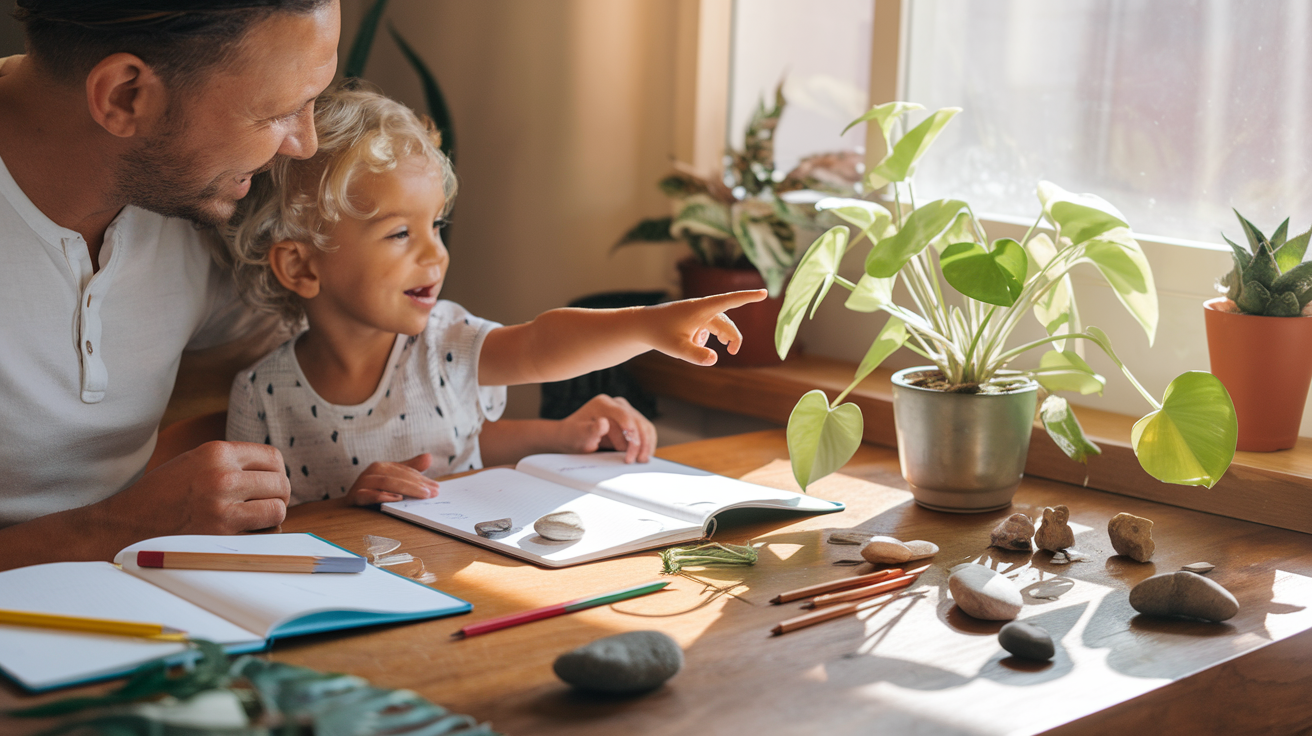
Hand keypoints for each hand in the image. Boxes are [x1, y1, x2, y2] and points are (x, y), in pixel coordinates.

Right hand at [103, 441, 291, 534]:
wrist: (127, 523)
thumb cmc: (163, 492)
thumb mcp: (195, 460)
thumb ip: (233, 462)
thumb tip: (275, 472)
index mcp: (217, 453)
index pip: (273, 457)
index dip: (276, 472)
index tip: (268, 483)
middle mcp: (222, 478)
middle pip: (281, 484)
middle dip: (278, 495)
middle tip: (264, 503)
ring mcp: (223, 509)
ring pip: (277, 510)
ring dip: (271, 516)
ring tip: (255, 518)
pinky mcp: (221, 537)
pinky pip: (263, 535)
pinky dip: (261, 536)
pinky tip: (244, 533)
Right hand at [345, 453, 439, 504]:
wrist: (348, 509)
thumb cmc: (372, 493)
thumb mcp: (392, 480)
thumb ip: (409, 469)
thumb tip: (429, 457)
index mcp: (381, 467)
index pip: (405, 471)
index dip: (422, 478)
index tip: (437, 487)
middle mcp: (371, 473)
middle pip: (398, 476)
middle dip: (418, 484)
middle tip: (434, 492)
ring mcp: (361, 484)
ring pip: (386, 483)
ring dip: (406, 488)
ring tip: (422, 495)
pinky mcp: (354, 497)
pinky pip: (368, 495)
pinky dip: (382, 496)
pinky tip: (397, 499)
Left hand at [558, 394, 656, 462]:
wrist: (573, 436)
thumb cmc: (575, 436)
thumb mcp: (580, 435)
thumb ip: (592, 430)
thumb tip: (604, 423)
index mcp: (603, 403)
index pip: (624, 416)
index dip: (632, 433)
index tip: (632, 451)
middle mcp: (617, 404)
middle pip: (638, 421)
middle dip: (641, 443)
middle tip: (638, 460)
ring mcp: (626, 411)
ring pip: (645, 426)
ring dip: (647, 444)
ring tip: (642, 460)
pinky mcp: (631, 420)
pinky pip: (645, 431)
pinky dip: (647, 443)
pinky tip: (643, 455)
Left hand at [646, 290, 766, 364]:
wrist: (642, 325)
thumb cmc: (659, 334)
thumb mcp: (676, 348)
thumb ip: (696, 355)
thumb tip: (715, 359)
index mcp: (702, 308)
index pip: (730, 300)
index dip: (748, 297)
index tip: (765, 293)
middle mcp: (703, 308)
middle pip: (727, 322)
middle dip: (733, 337)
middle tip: (732, 352)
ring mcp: (699, 313)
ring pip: (720, 325)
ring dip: (722, 338)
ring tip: (723, 351)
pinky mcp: (694, 318)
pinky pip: (709, 328)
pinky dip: (708, 338)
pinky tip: (695, 343)